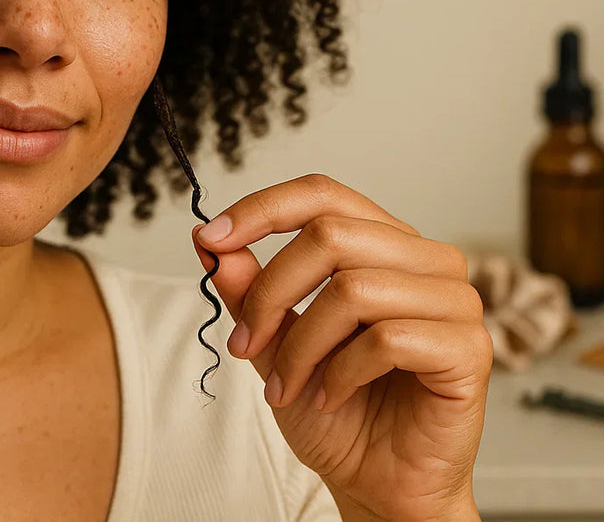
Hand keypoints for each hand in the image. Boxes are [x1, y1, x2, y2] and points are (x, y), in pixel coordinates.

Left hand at [192, 174, 491, 521]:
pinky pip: (387, 339)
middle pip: (329, 235)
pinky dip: (341, 372)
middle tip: (244, 343)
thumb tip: (209, 241)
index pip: (322, 193)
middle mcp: (423, 258)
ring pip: (353, 288)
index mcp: (380, 242)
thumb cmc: (333, 405)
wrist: (380, 484)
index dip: (262, 209)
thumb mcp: (274, 340)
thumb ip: (249, 289)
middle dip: (270, 293)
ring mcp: (453, 299)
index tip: (210, 239)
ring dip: (301, 346)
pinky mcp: (467, 347)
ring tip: (286, 386)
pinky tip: (330, 396)